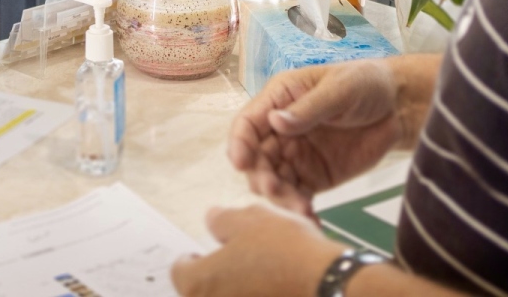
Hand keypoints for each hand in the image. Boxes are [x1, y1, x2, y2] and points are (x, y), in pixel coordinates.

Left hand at [171, 203, 343, 296]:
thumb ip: (222, 220)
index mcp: (199, 284)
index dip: (191, 258)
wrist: (328, 287)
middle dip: (215, 277)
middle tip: (234, 262)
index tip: (203, 253)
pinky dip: (257, 296)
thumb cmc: (285, 252)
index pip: (180, 271)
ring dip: (237, 290)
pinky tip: (275, 288)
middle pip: (202, 292)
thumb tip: (211, 219)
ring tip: (260, 274)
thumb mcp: (250, 219)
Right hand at [228, 56, 437, 214]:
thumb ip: (309, 108)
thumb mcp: (340, 88)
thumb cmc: (366, 84)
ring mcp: (295, 156)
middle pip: (257, 158)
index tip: (240, 163)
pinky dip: (298, 210)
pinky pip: (297, 196)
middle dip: (261, 177)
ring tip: (300, 209)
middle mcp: (280, 130)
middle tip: (275, 191)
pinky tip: (310, 220)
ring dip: (279, 198)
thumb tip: (275, 122)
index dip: (239, 142)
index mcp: (280, 98)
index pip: (249, 122)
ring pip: (274, 181)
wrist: (399, 108)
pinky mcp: (313, 177)